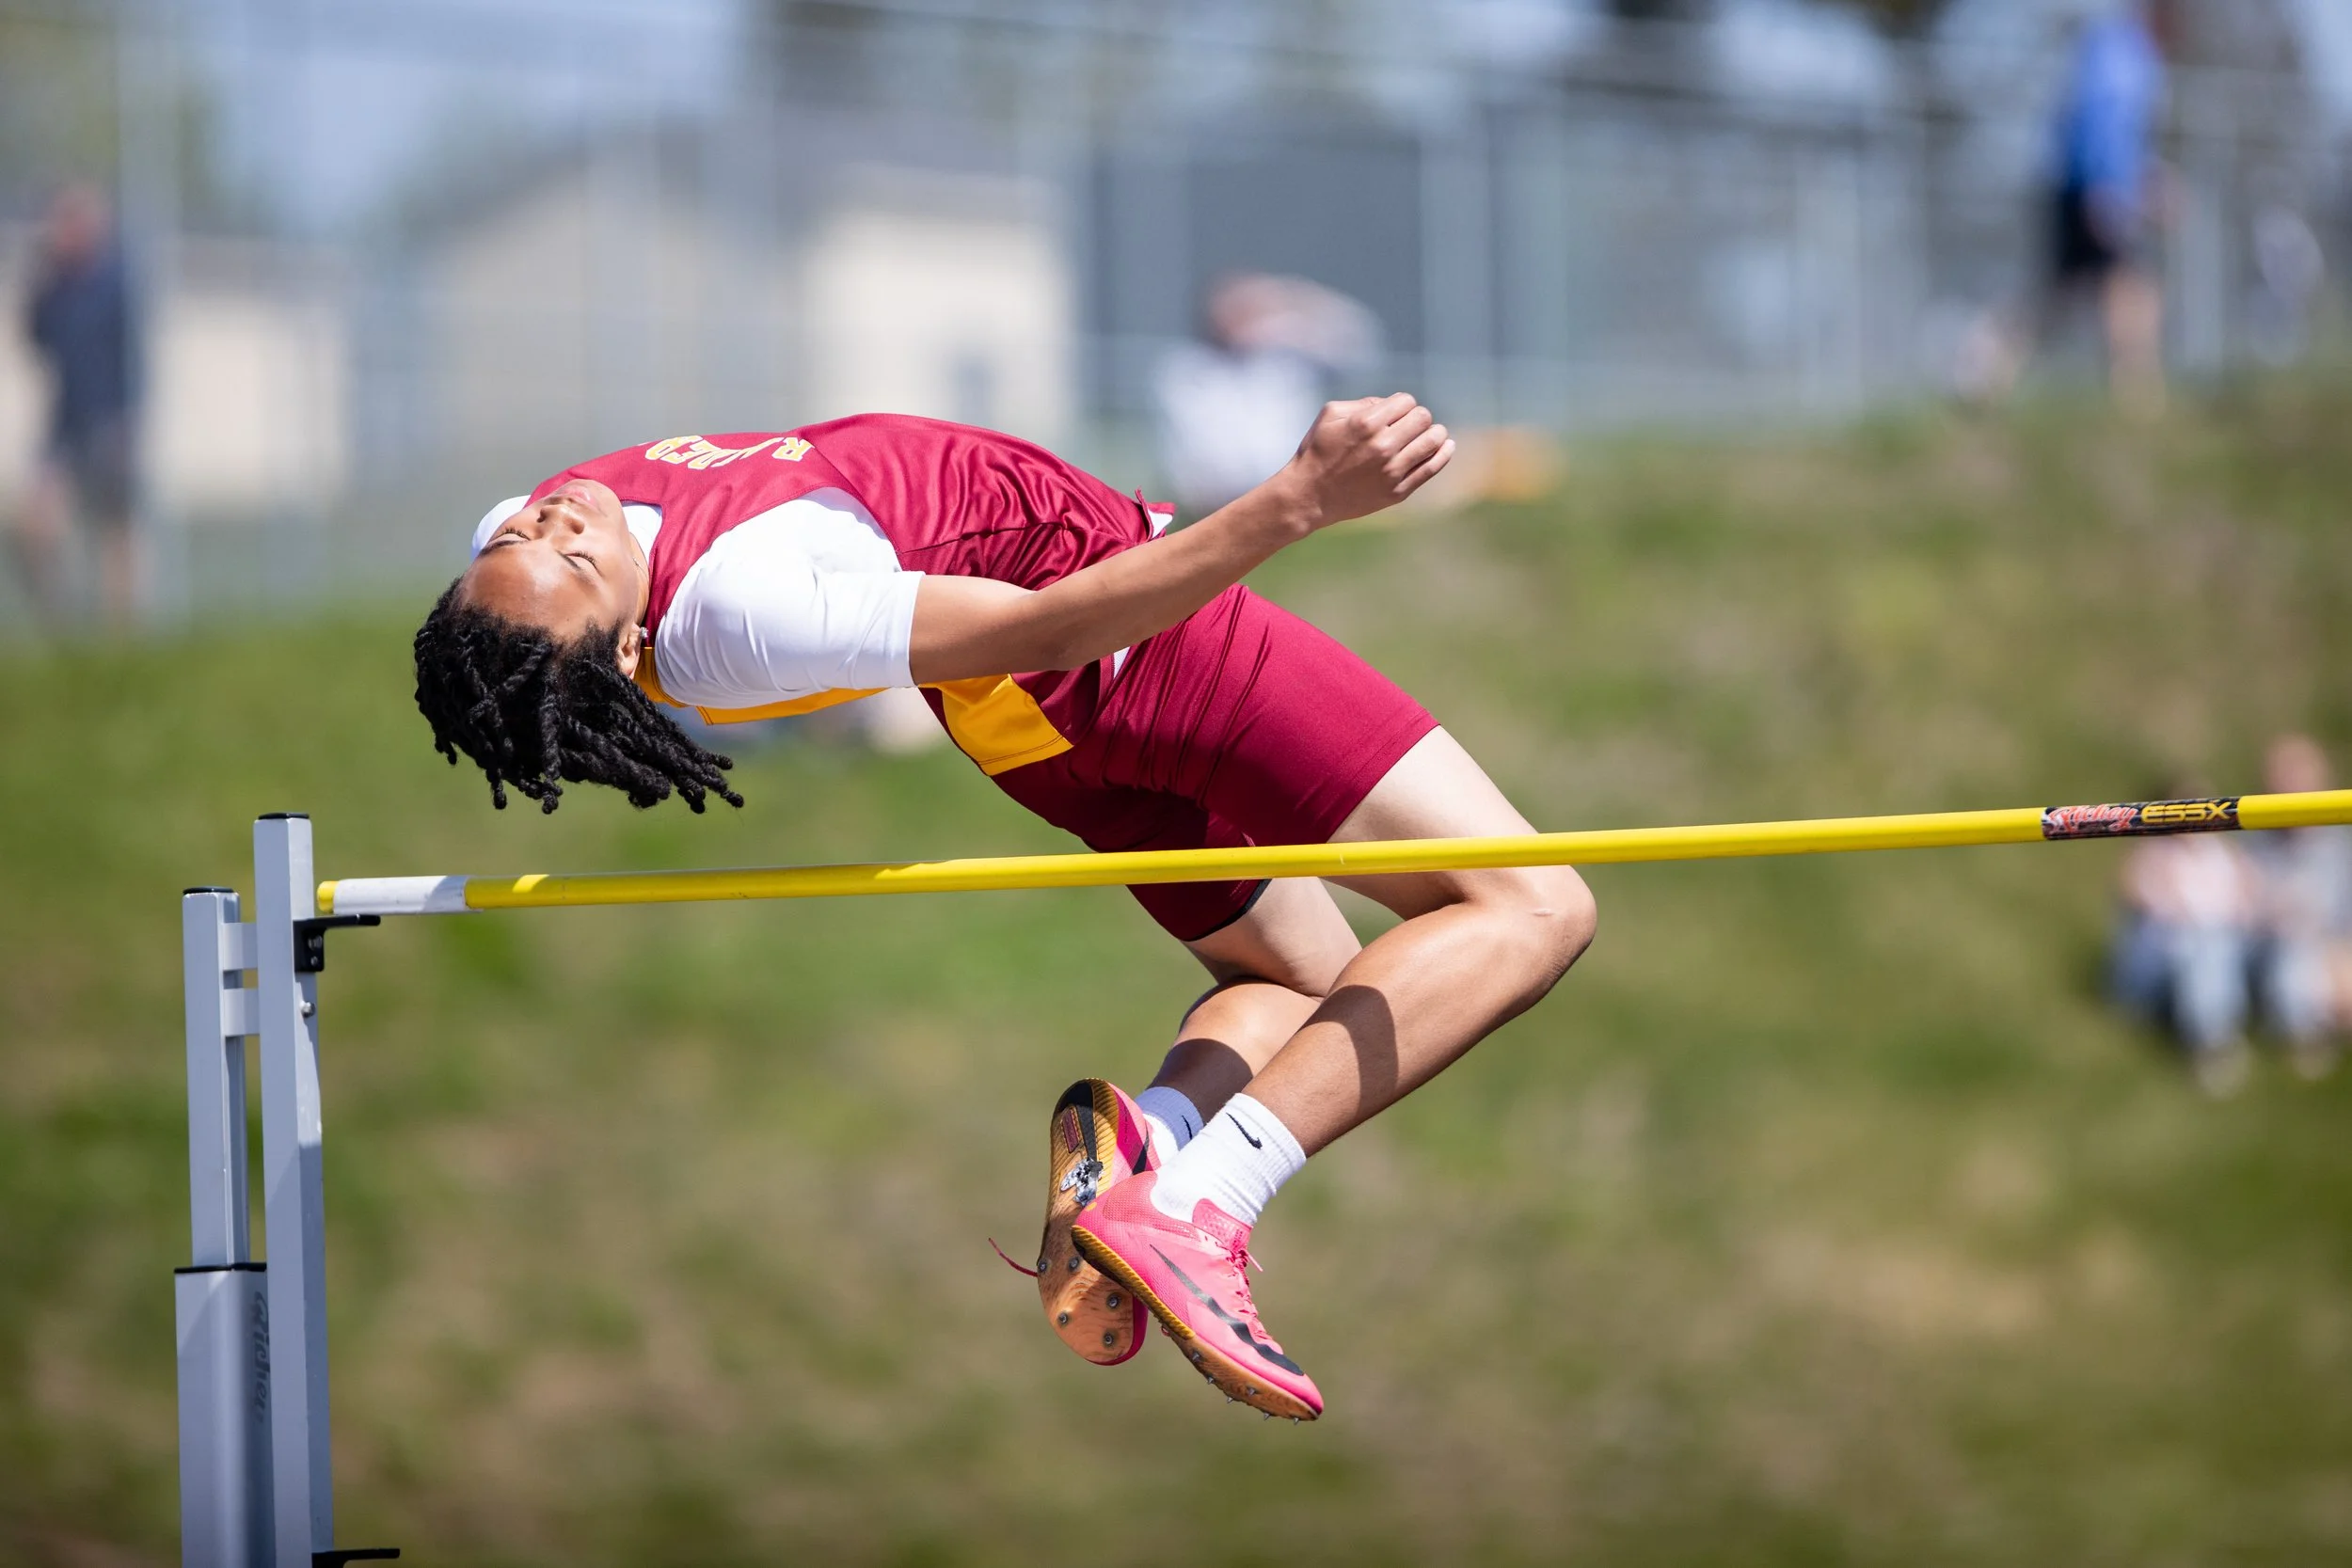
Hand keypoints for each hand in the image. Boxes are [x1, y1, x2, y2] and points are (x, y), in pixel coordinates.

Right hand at [1274, 393, 1454, 532]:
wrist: (1309, 495)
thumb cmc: (1317, 451)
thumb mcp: (1330, 415)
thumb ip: (1363, 403)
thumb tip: (1390, 404)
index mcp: (1366, 424)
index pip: (1407, 401)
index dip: (1403, 404)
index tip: (1395, 414)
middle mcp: (1382, 446)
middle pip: (1423, 418)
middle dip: (1417, 417)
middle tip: (1409, 425)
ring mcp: (1391, 470)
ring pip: (1433, 440)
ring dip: (1435, 433)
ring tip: (1429, 434)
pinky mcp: (1397, 491)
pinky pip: (1431, 468)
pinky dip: (1443, 454)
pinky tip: (1446, 446)